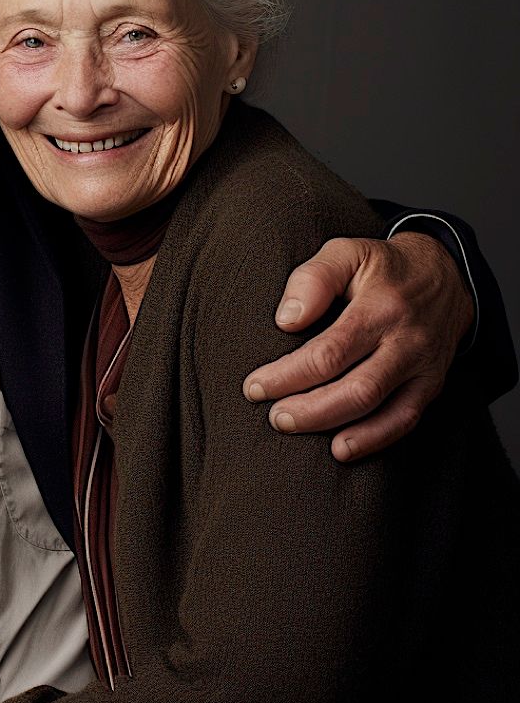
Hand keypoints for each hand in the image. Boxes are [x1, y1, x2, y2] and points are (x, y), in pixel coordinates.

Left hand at [243, 233, 472, 461]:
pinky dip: (374, 439)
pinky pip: (405, 420)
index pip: (330, 352)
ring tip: (294, 429)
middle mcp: (406, 342)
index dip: (288, 375)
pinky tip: (342, 450)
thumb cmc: (383, 266)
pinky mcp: (431, 384)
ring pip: (380, 409)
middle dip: (308, 408)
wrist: (447, 277)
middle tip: (273, 416)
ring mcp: (422, 367)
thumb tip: (287, 320)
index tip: (254, 386)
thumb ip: (314, 278)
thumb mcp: (347, 252)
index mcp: (381, 308)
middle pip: (356, 388)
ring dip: (334, 426)